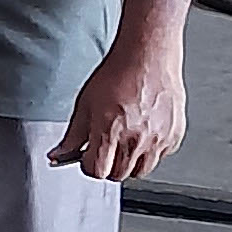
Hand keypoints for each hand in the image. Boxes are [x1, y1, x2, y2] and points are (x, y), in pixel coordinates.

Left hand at [51, 33, 186, 182]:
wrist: (148, 56)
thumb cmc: (118, 74)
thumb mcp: (85, 104)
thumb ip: (72, 135)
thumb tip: (57, 155)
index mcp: (110, 132)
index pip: (97, 171)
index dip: (89, 165)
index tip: (88, 158)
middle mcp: (136, 140)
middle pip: (119, 174)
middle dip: (108, 165)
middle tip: (105, 147)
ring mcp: (158, 140)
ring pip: (141, 170)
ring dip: (129, 162)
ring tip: (125, 140)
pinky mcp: (174, 136)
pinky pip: (160, 157)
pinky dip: (150, 151)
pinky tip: (143, 131)